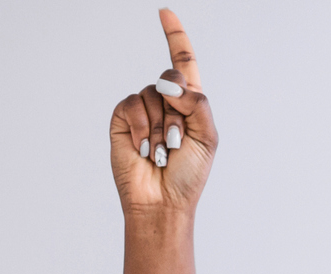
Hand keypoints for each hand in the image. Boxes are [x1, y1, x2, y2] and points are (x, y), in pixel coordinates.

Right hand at [109, 9, 216, 220]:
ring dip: (160, 127)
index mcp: (191, 103)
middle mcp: (166, 101)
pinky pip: (132, 104)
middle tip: (178, 142)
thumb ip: (197, 104)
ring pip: (152, 95)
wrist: (162, 199)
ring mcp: (143, 108)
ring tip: (161, 151)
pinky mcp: (122, 117)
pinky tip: (143, 148)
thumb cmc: (189, 173)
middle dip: (178, 110)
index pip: (183, 62)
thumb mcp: (207, 138)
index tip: (164, 12)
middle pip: (170, 77)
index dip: (175, 36)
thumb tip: (168, 83)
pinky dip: (141, 127)